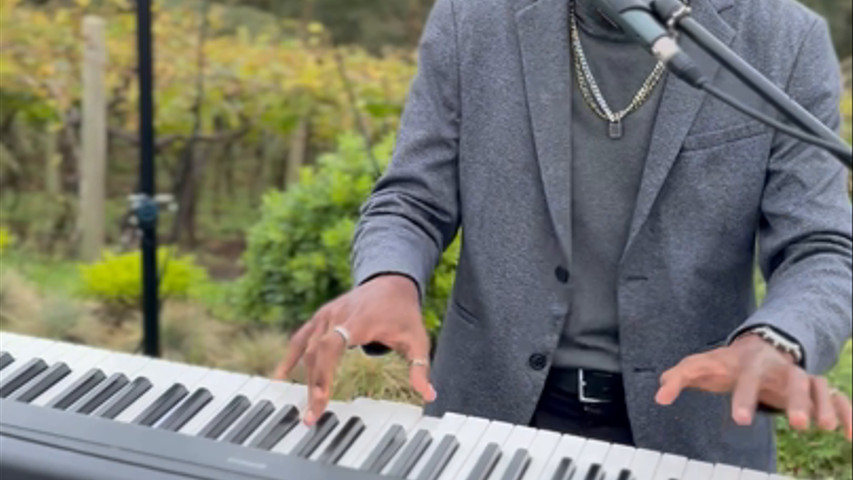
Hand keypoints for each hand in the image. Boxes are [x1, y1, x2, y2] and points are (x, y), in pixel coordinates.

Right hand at [273, 274, 435, 425]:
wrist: (392, 282)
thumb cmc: (404, 313)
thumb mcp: (418, 340)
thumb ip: (420, 368)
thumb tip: (429, 395)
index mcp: (359, 321)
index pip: (333, 346)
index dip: (324, 371)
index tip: (321, 397)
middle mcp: (338, 316)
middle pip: (316, 352)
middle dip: (313, 385)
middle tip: (312, 415)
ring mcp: (327, 315)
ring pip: (307, 347)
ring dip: (304, 377)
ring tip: (305, 407)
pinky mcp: (322, 317)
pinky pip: (301, 337)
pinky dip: (291, 356)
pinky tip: (281, 376)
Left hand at [655, 334, 851, 439]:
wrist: (758, 345)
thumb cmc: (727, 363)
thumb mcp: (702, 365)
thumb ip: (680, 377)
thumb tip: (659, 394)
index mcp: (750, 363)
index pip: (747, 378)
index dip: (744, 397)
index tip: (739, 420)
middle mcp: (780, 368)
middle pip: (793, 380)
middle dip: (796, 401)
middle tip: (797, 425)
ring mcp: (801, 376)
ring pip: (819, 387)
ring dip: (824, 405)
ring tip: (825, 428)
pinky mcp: (817, 389)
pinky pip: (839, 398)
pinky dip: (848, 413)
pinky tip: (850, 436)